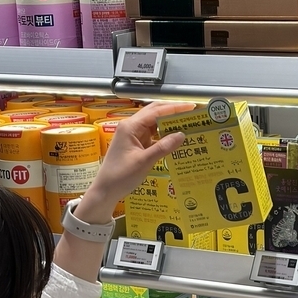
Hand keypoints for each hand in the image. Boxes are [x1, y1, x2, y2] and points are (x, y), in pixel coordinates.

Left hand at [75, 101, 195, 224]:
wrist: (106, 190)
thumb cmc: (121, 176)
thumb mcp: (144, 162)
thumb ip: (163, 147)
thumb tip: (181, 135)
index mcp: (131, 126)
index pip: (156, 111)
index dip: (175, 108)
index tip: (191, 107)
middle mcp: (131, 127)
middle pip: (154, 113)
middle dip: (172, 112)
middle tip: (191, 113)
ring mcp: (132, 136)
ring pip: (153, 124)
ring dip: (168, 124)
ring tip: (186, 125)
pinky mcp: (135, 145)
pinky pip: (152, 136)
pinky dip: (163, 136)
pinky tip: (174, 140)